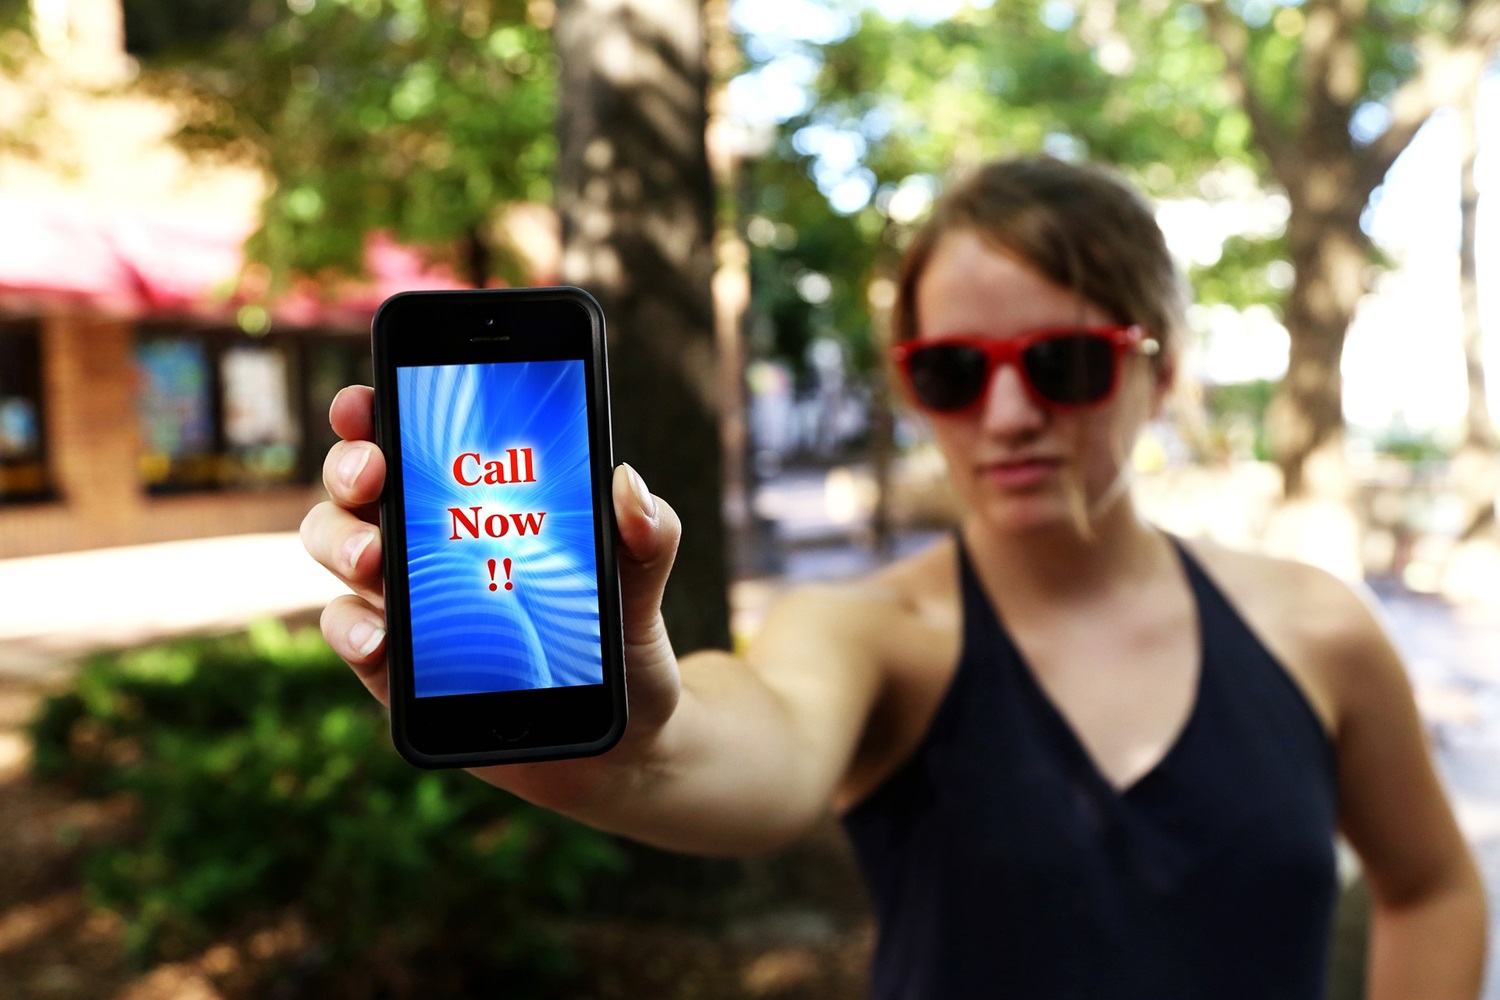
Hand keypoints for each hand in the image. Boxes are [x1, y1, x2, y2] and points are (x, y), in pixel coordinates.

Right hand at [300, 385, 685, 808]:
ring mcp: (407, 607)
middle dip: (350, 469)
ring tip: (372, 556)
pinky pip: (353, 636)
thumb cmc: (621, 645)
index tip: (365, 398)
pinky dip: (353, 630)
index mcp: (478, 506)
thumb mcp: (641, 586)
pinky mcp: (398, 672)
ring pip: (339, 552)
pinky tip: (378, 638)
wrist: (618, 742)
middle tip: (371, 474)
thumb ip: (645, 536)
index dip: (375, 413)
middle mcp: (427, 545)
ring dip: (340, 542)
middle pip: (359, 488)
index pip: (412, 441)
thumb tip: (629, 482)